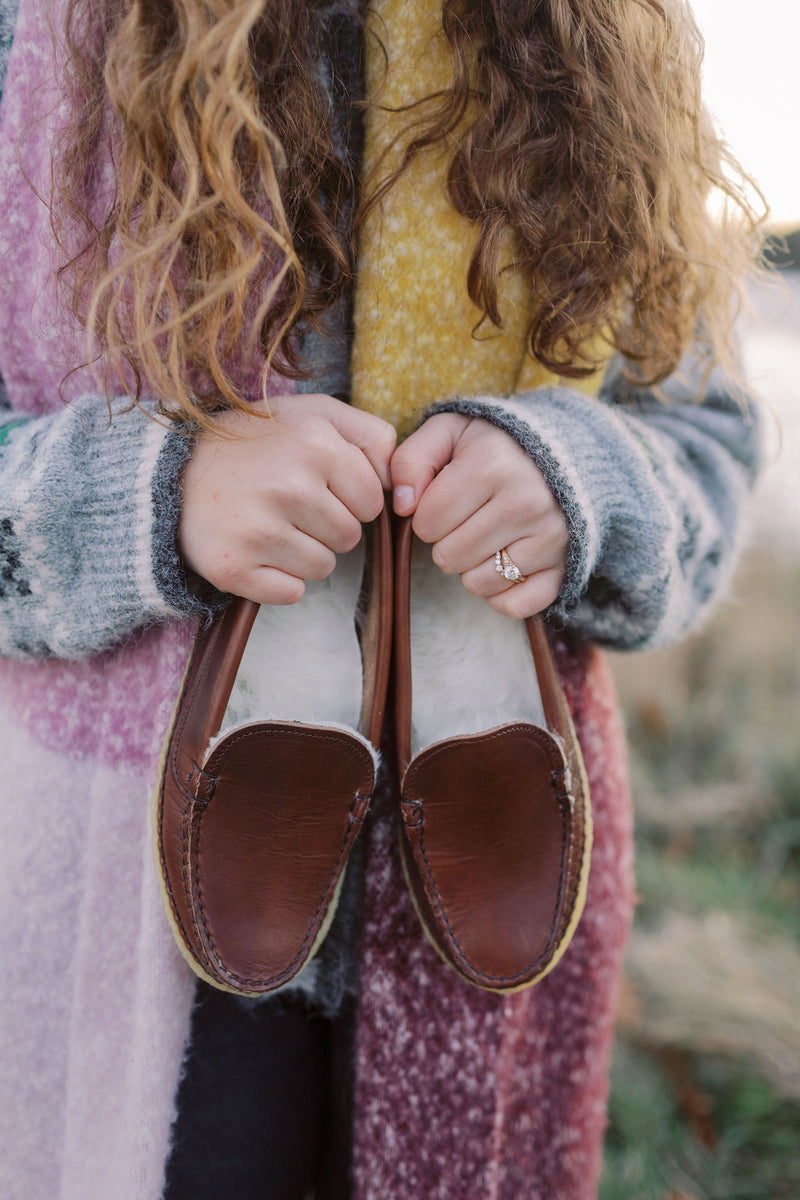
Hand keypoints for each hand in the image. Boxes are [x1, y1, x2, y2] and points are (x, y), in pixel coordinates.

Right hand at [179, 393, 395, 603]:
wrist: (170, 472)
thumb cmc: (255, 442)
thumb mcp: (314, 414)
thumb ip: (370, 435)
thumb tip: (400, 484)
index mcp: (314, 445)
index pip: (371, 502)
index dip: (349, 498)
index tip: (318, 486)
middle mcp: (288, 486)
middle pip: (349, 539)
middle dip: (328, 527)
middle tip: (289, 507)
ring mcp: (259, 530)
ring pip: (323, 568)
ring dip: (304, 554)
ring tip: (271, 526)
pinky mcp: (234, 568)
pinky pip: (291, 593)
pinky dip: (278, 581)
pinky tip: (257, 551)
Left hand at [390, 413, 567, 617]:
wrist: (570, 453)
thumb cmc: (498, 445)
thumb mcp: (450, 432)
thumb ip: (411, 460)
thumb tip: (402, 506)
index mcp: (492, 465)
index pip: (426, 522)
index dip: (426, 516)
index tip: (446, 500)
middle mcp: (526, 502)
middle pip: (448, 557)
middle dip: (448, 541)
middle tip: (468, 518)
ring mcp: (550, 538)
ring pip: (477, 584)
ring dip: (472, 566)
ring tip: (488, 536)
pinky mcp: (564, 567)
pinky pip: (514, 606)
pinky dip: (501, 594)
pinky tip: (505, 563)